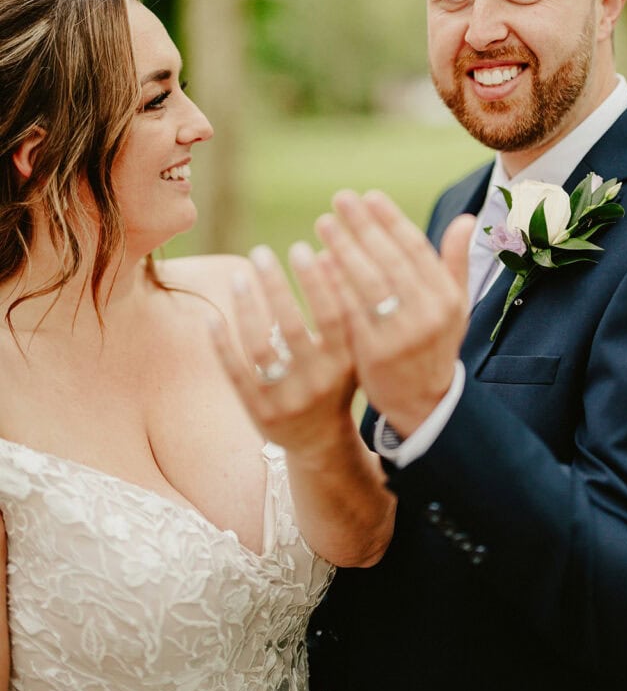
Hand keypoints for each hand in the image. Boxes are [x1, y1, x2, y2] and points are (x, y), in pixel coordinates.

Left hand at [211, 242, 356, 463]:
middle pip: (290, 326)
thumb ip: (344, 306)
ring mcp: (286, 400)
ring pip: (260, 347)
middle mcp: (316, 382)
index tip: (300, 247)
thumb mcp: (352, 349)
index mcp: (344, 363)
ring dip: (247, 307)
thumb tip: (326, 253)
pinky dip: (222, 344)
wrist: (322, 443)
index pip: (331, 314)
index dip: (316, 280)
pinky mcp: (259, 413)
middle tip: (261, 251)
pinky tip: (211, 317)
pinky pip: (236, 374)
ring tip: (238, 276)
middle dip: (274, 285)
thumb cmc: (338, 381)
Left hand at [315, 189, 473, 437]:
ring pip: (368, 283)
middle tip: (339, 199)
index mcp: (446, 297)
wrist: (424, 402)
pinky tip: (317, 263)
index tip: (369, 195)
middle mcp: (428, 313)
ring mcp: (401, 335)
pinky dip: (334, 285)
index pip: (416, 248)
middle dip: (362, 226)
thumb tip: (466, 217)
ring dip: (344, 249)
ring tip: (323, 223)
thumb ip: (455, 261)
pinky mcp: (374, 353)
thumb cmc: (434, 344)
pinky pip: (351, 311)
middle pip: (389, 261)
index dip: (391, 220)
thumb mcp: (455, 305)